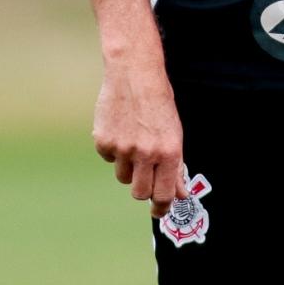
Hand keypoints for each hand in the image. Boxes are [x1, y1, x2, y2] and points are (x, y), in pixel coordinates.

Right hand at [92, 59, 187, 216]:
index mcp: (169, 152)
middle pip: (139, 193)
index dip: (161, 207)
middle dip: (142, 190)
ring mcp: (123, 148)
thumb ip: (176, 166)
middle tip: (144, 179)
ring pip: (123, 177)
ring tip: (134, 142)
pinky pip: (108, 158)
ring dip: (128, 167)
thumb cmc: (159, 101)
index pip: (163, 194)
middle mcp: (146, 153)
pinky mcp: (104, 141)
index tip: (157, 211)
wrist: (134, 73)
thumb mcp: (175, 133)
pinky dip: (114, 149)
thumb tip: (180, 195)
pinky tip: (121, 129)